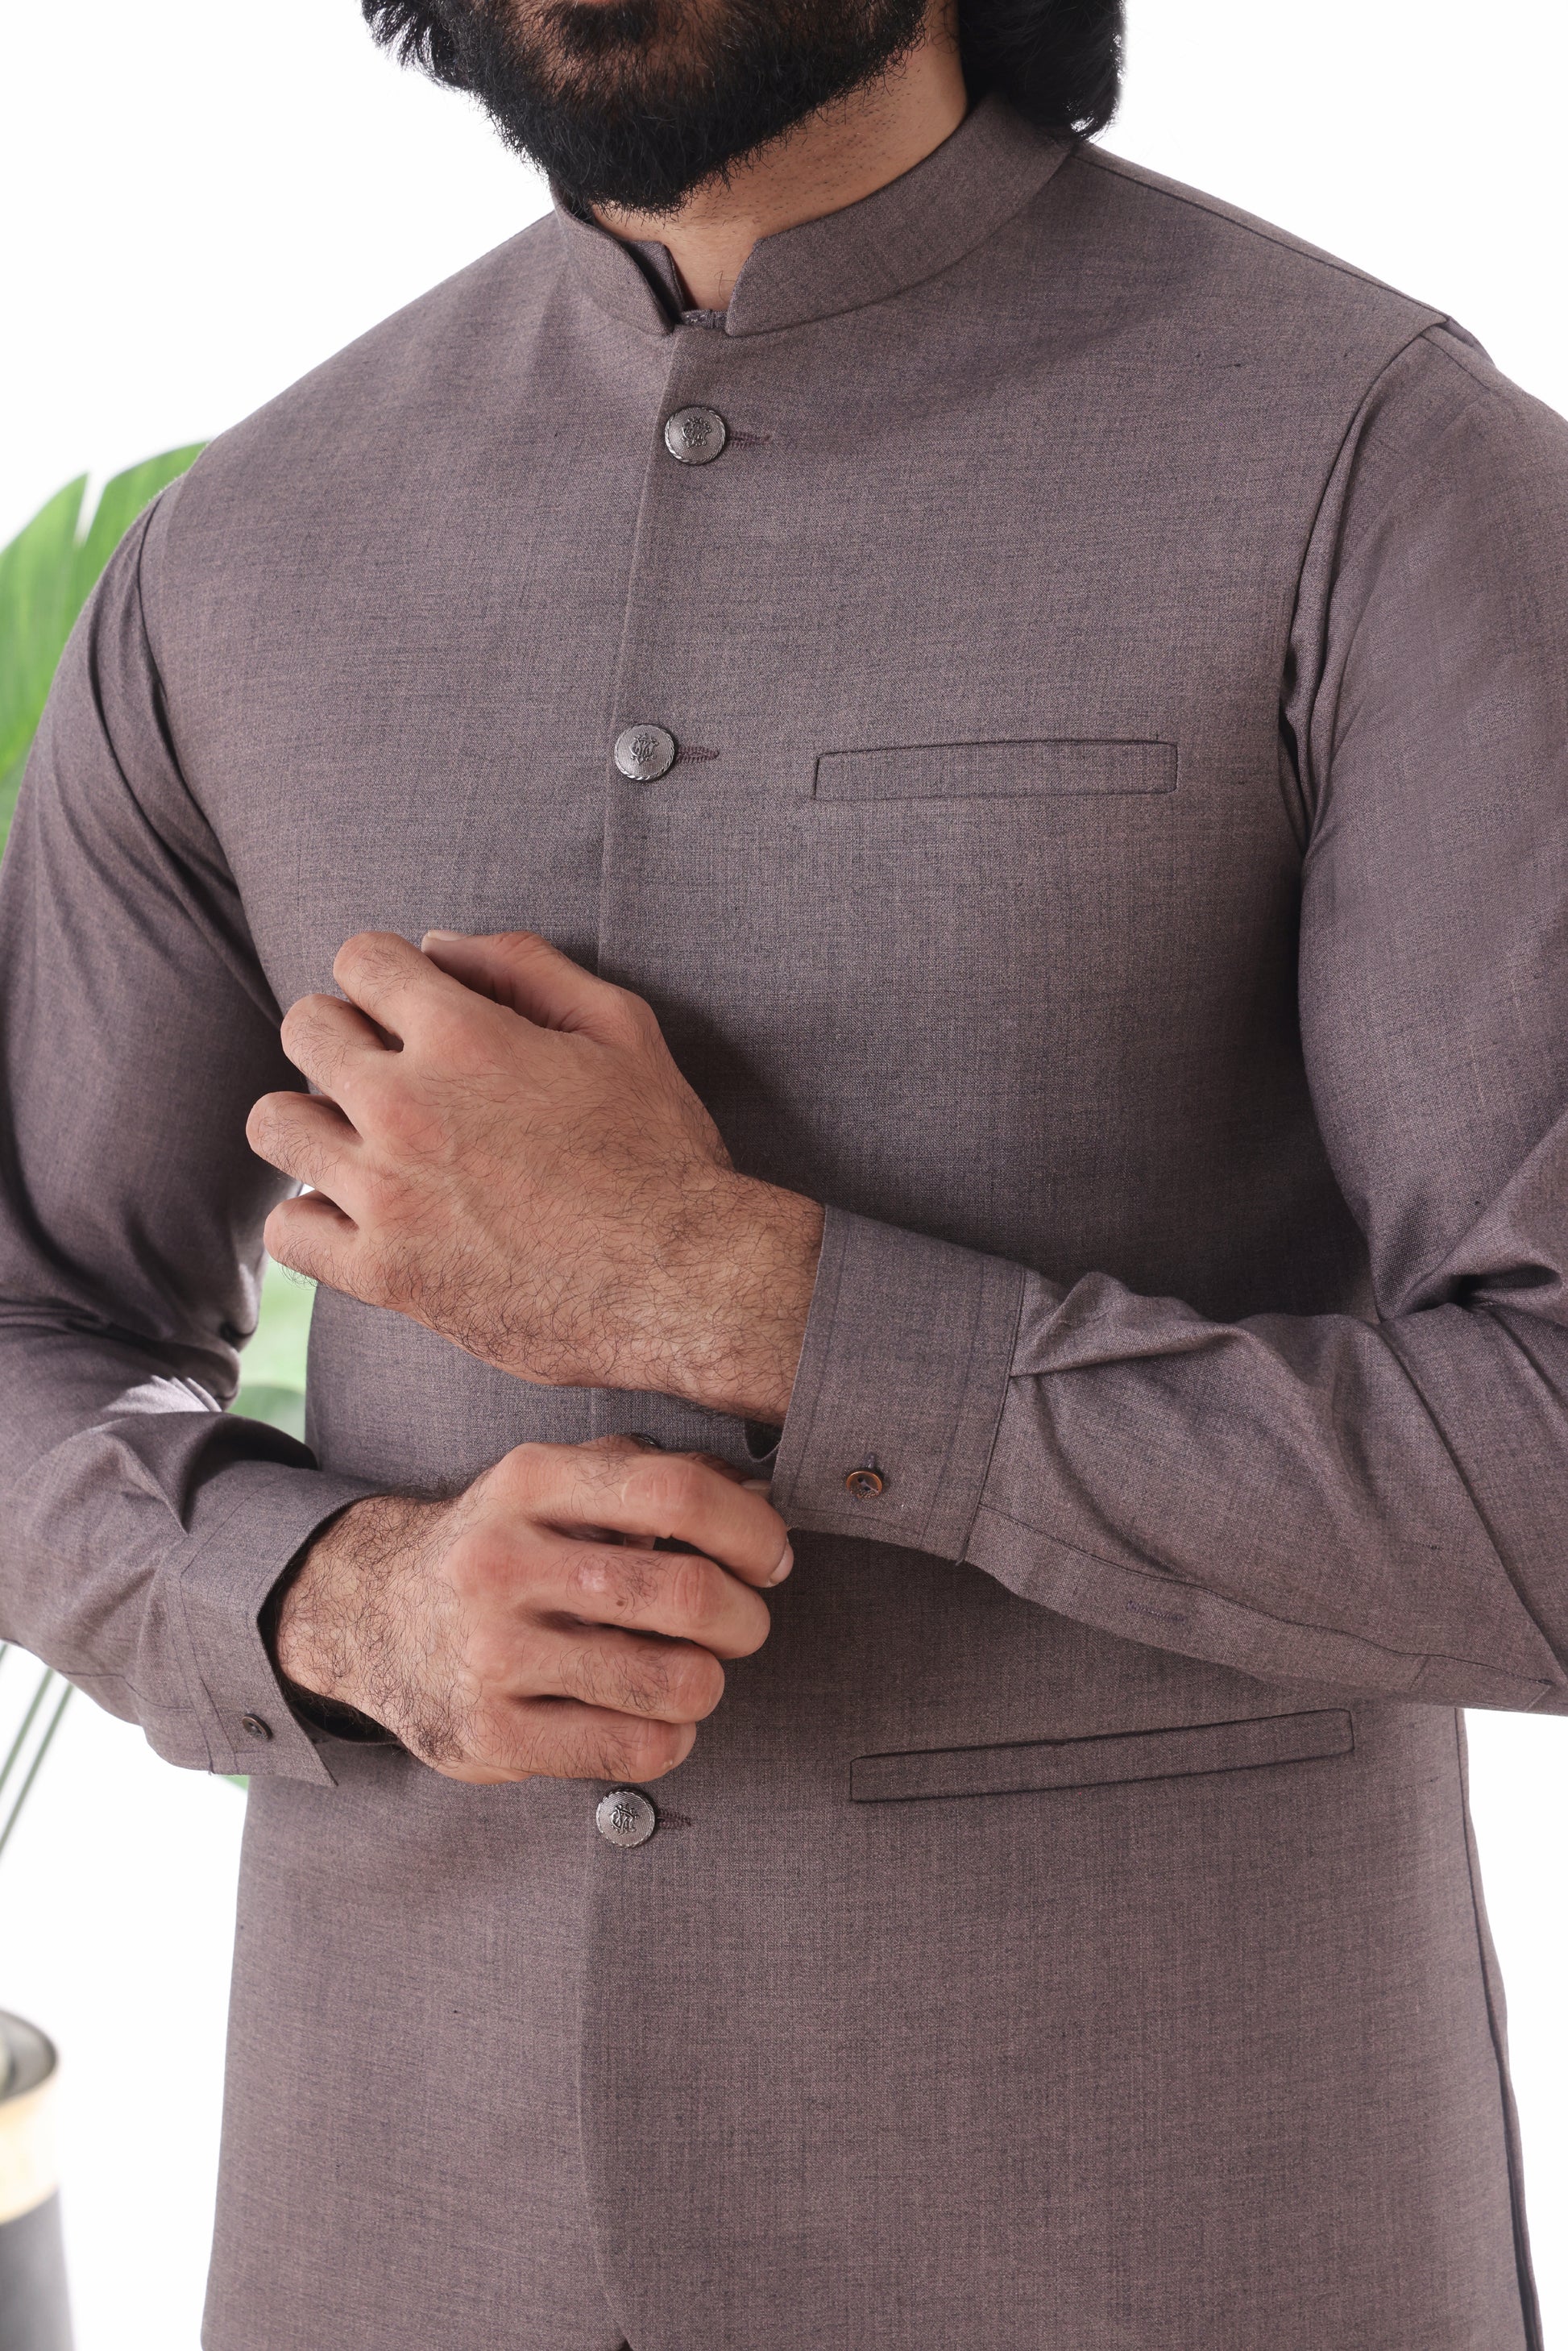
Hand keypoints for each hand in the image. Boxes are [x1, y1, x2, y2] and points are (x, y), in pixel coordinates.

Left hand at [247, 930, 823, 1420]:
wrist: (684, 1283)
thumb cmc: (663, 1152)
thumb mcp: (621, 1028)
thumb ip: (525, 967)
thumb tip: (439, 946)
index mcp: (464, 1035)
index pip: (360, 959)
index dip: (388, 974)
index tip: (410, 1007)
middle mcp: (407, 1107)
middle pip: (305, 1029)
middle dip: (343, 1033)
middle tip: (389, 1070)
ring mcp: (387, 1195)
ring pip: (276, 1124)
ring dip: (313, 1120)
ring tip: (362, 1140)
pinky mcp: (385, 1275)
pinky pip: (289, 1232)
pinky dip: (313, 1219)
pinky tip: (360, 1215)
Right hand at [272, 1435, 790, 1782]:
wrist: (373, 1617)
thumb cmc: (503, 1546)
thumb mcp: (559, 1484)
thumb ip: (656, 1478)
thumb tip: (762, 1498)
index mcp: (531, 1481)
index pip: (677, 1494)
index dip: (751, 1531)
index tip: (770, 1559)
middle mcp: (503, 1562)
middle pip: (685, 1593)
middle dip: (745, 1618)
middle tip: (743, 1625)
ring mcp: (490, 1654)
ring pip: (672, 1681)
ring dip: (710, 1682)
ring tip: (693, 1672)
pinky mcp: (488, 1735)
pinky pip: (632, 1749)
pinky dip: (671, 1738)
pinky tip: (653, 1719)